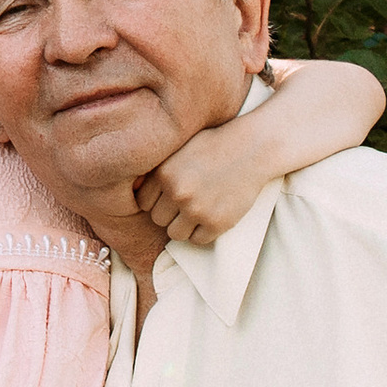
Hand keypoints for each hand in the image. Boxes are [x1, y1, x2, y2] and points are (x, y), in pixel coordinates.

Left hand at [135, 126, 266, 245]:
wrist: (253, 147)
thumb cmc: (214, 146)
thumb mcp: (178, 149)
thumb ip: (157, 169)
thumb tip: (134, 189)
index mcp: (163, 173)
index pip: (143, 203)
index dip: (156, 201)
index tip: (170, 195)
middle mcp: (177, 192)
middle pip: (158, 220)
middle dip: (171, 213)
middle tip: (189, 201)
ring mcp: (197, 209)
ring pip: (175, 234)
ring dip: (185, 226)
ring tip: (199, 210)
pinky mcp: (217, 222)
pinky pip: (198, 240)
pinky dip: (204, 232)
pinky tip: (212, 216)